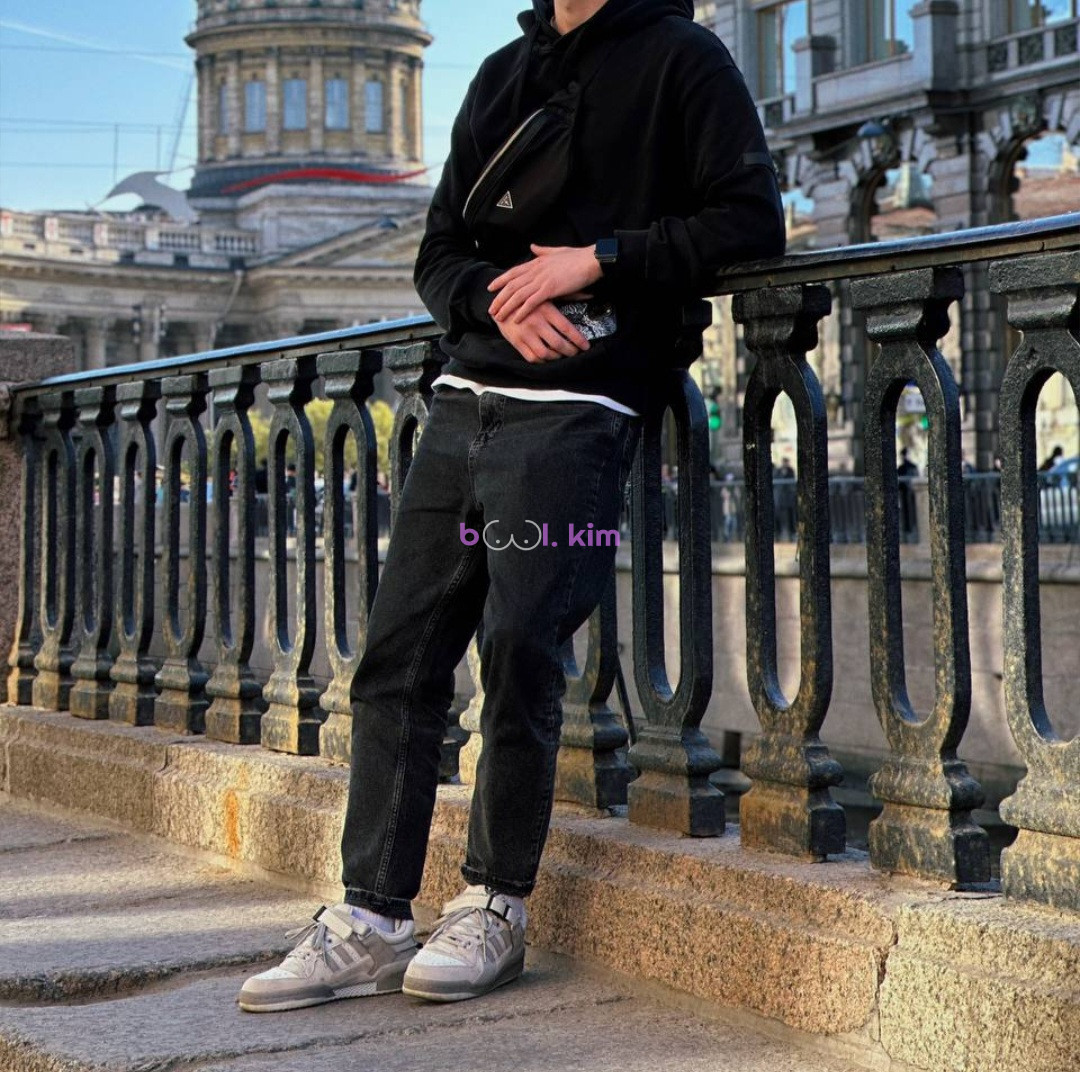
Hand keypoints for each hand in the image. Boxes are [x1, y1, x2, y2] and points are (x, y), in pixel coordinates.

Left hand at [488, 244, 603, 323]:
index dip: (500, 280)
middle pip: (511, 286)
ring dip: (506, 307)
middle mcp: (535, 270)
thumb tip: (532, 246)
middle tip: (491, 309)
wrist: (590, 260)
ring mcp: (541, 280)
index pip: (513, 272)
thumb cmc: (577, 257)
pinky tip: (515, 319)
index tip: (491, 288)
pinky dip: (522, 311)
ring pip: (518, 295)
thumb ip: (542, 250)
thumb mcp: (556, 251)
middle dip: (499, 298)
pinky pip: (531, 302)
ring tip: (498, 317)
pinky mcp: (549, 289)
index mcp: (536, 261)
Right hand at [495, 300, 590, 363]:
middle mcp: (536, 322)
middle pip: (558, 344)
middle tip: (575, 353)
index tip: (586, 347)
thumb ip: (568, 296)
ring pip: (545, 354)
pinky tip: (546, 357)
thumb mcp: (546, 294)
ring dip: (556, 357)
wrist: (500, 300)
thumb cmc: (528, 297)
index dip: (578, 340)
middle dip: (570, 351)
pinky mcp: (516, 341)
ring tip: (560, 355)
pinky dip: (542, 361)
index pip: (566, 328)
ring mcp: (525, 333)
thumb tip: (589, 295)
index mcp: (545, 310)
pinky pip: (532, 357)